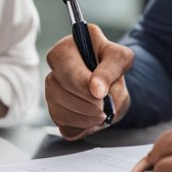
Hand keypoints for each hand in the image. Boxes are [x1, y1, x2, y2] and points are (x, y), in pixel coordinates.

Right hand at [45, 23, 132, 139]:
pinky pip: (61, 122)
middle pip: (57, 88)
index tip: (100, 94)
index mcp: (67, 46)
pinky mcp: (54, 108)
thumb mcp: (121, 59)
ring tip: (101, 113)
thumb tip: (96, 89)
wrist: (113, 86)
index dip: (81, 82)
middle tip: (104, 107)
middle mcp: (54, 67)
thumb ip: (110, 70)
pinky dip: (81, 125)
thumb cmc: (113, 66)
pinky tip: (92, 118)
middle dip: (85, 103)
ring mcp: (51, 88)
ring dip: (85, 117)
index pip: (63, 64)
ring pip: (57, 108)